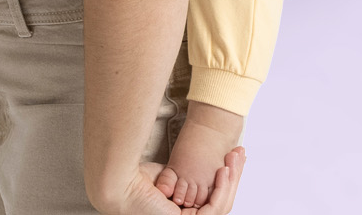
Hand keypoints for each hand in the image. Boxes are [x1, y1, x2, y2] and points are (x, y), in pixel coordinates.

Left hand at [102, 149, 245, 213]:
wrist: (121, 184)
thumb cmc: (136, 180)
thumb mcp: (168, 175)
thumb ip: (183, 176)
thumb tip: (199, 167)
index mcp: (184, 211)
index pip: (212, 197)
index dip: (225, 178)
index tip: (232, 159)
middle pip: (221, 201)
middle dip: (234, 176)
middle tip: (240, 153)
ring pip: (222, 205)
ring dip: (231, 179)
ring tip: (232, 157)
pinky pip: (215, 208)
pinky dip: (222, 188)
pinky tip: (223, 170)